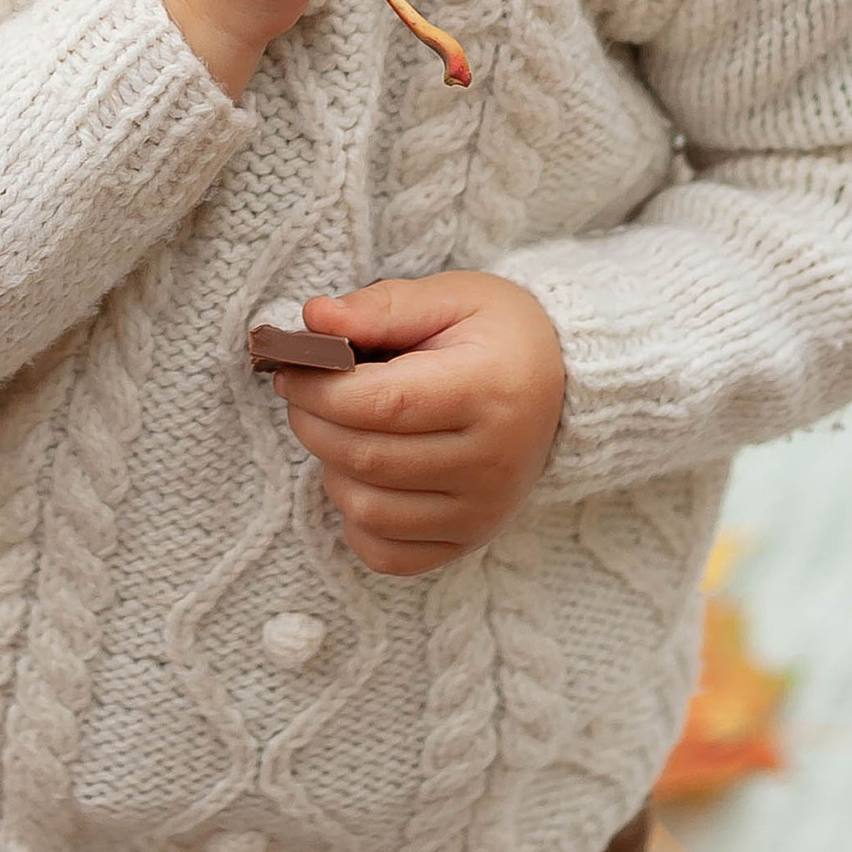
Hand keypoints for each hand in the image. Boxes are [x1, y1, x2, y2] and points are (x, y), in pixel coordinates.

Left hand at [276, 273, 566, 576]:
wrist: (559, 385)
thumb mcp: (451, 297)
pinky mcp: (469, 541)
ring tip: (340, 430)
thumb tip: (315, 317)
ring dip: (331, 468)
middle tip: (302, 393)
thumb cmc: (496, 335)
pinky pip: (386, 554)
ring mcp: (482, 512)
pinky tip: (363, 478)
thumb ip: (383, 306)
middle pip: (366, 458)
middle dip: (312, 423)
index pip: (382, 404)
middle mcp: (492, 462)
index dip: (320, 389)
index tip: (292, 370)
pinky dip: (357, 521)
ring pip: (367, 510)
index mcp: (489, 391)